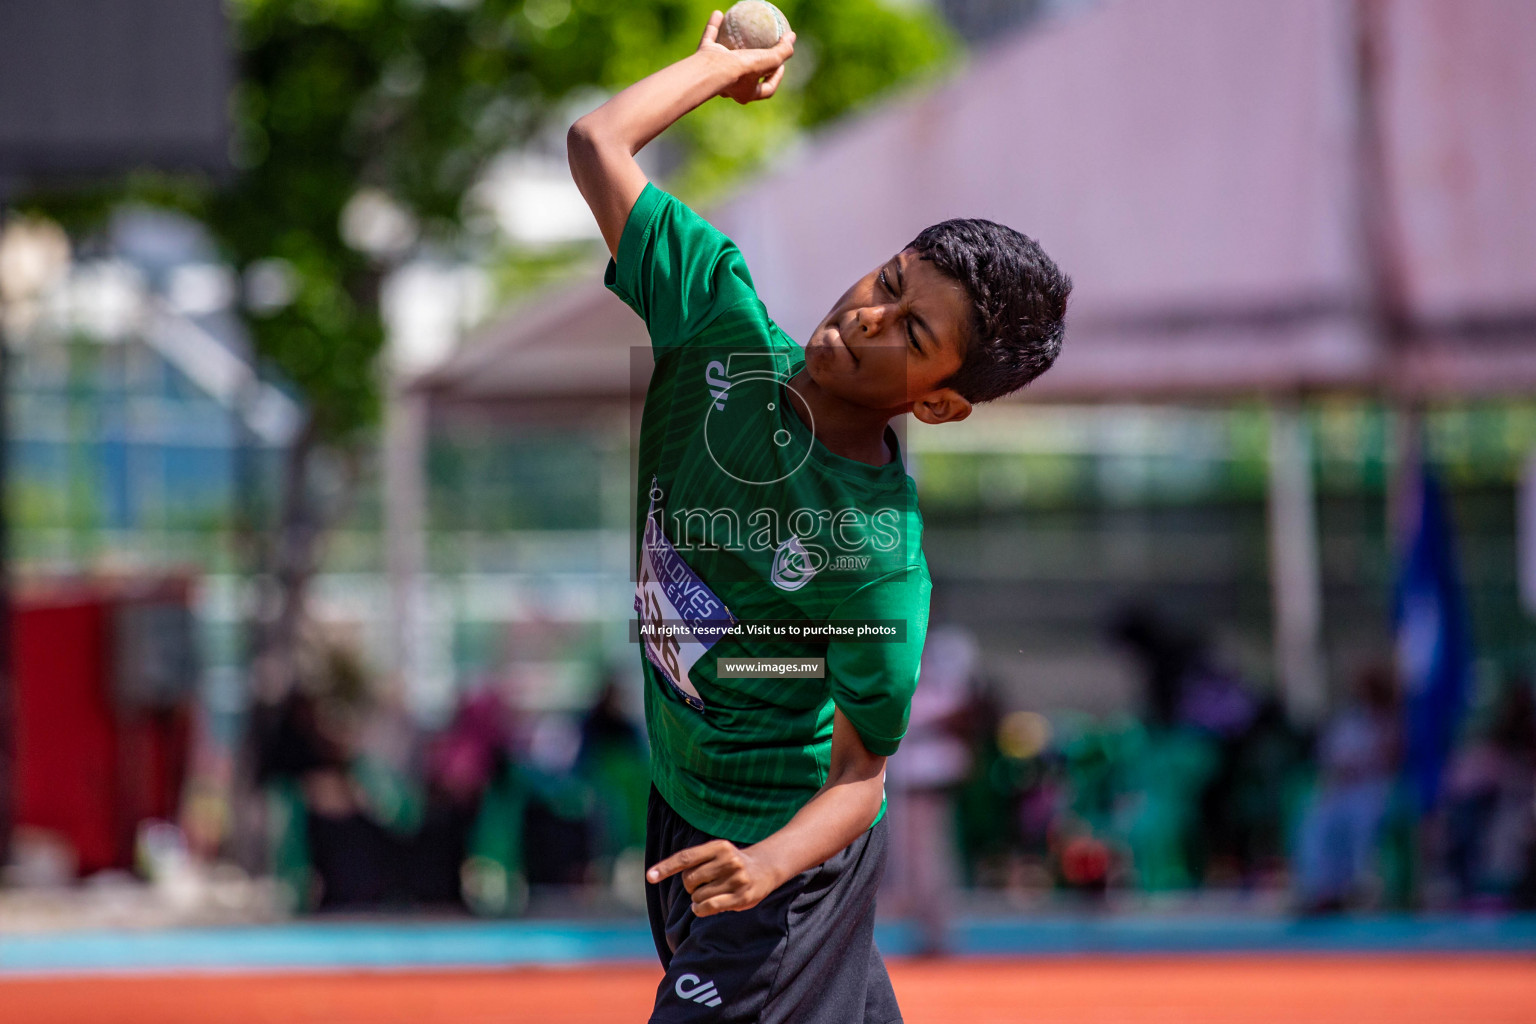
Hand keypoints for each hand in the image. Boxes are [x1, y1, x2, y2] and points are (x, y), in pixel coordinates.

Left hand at [647, 838, 782, 915]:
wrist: (765, 868)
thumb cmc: (731, 862)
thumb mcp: (716, 852)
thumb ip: (693, 860)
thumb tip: (656, 874)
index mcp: (719, 847)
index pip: (686, 858)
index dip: (666, 867)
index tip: (650, 877)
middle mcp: (728, 861)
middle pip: (689, 879)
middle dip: (690, 885)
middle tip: (703, 883)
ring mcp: (736, 880)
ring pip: (698, 896)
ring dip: (697, 899)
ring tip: (711, 893)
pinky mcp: (741, 897)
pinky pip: (708, 908)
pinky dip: (699, 909)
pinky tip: (702, 908)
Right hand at [696, 10, 795, 105]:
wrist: (712, 69)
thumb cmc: (743, 69)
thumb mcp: (769, 60)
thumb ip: (782, 51)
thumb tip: (792, 38)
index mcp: (747, 93)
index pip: (767, 90)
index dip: (776, 79)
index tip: (782, 66)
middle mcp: (731, 86)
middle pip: (745, 79)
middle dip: (753, 69)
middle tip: (761, 54)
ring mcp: (715, 72)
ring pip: (724, 60)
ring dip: (731, 46)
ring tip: (738, 34)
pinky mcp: (704, 57)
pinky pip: (710, 39)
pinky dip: (713, 27)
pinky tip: (719, 14)